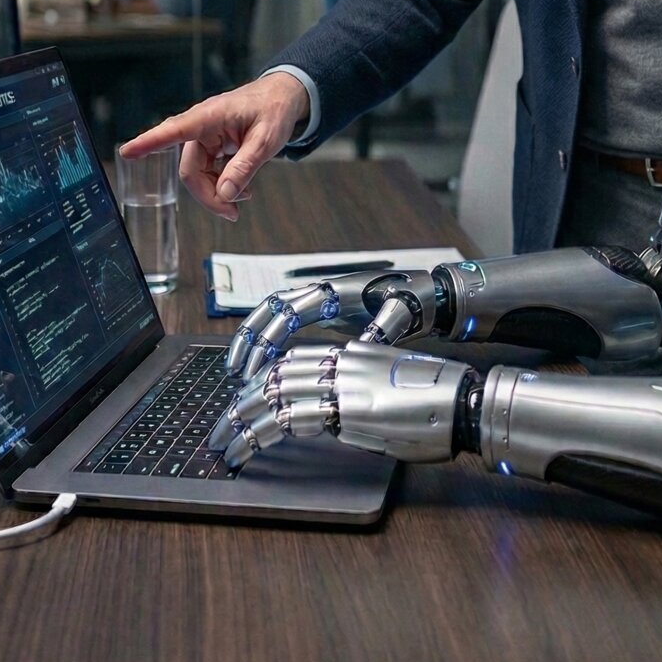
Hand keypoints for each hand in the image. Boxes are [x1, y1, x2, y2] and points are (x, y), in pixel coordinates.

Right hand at [118, 71, 309, 221]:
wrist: (283, 96)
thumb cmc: (274, 109)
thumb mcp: (267, 139)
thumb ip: (245, 166)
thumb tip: (224, 194)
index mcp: (210, 116)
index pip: (174, 130)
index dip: (149, 142)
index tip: (127, 152)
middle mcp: (202, 126)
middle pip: (190, 170)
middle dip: (208, 195)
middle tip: (231, 213)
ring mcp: (206, 136)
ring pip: (198, 174)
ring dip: (216, 192)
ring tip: (241, 200)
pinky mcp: (212, 145)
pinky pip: (208, 171)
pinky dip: (221, 184)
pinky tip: (240, 190)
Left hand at [208, 340, 468, 468]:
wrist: (462, 404)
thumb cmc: (437, 406)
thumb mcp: (389, 395)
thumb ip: (356, 400)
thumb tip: (336, 420)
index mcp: (351, 355)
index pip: (291, 363)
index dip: (260, 384)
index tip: (243, 407)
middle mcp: (340, 362)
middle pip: (274, 376)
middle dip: (240, 404)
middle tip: (220, 429)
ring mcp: (341, 383)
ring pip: (272, 395)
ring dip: (239, 422)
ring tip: (222, 444)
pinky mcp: (343, 408)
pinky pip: (285, 418)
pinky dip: (256, 436)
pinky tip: (243, 451)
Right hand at [224, 266, 440, 379]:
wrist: (427, 292)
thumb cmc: (414, 299)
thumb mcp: (399, 314)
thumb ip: (380, 331)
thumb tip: (359, 353)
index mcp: (334, 291)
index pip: (286, 310)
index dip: (266, 338)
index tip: (254, 366)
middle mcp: (322, 292)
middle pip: (271, 309)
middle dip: (249, 339)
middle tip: (235, 371)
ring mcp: (322, 300)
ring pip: (275, 314)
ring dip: (255, 338)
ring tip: (240, 369)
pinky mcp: (327, 311)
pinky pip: (289, 322)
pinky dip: (273, 339)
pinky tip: (267, 365)